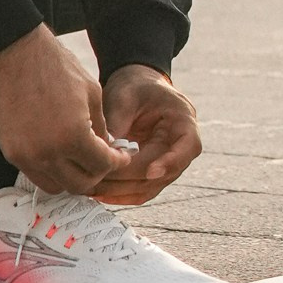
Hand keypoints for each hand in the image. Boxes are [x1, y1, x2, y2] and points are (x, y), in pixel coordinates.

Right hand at [0, 26, 133, 197]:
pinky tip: (58, 153)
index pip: (102, 166)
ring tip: (79, 159)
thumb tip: (106, 148)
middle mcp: (48, 153)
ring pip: (56, 186)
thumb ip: (101, 126)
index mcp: (73, 136)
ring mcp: (26, 156)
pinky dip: (50, 170)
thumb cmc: (52, 64)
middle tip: (104, 160)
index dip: (117, 162)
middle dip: (97, 174)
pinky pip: (35, 174)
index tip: (121, 156)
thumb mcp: (91, 91)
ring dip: (72, 177)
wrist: (10, 52)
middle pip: (80, 184)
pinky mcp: (10, 152)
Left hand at [98, 65, 201, 203]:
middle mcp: (181, 146)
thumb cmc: (133, 87)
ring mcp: (168, 162)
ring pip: (150, 187)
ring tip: (93, 188)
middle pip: (163, 173)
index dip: (172, 161)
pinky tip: (100, 193)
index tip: (151, 171)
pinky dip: (121, 195)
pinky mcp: (153, 172)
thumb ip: (118, 123)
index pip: (189, 146)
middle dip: (130, 179)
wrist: (134, 87)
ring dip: (121, 191)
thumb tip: (106, 153)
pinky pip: (140, 190)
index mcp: (184, 120)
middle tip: (100, 179)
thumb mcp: (125, 97)